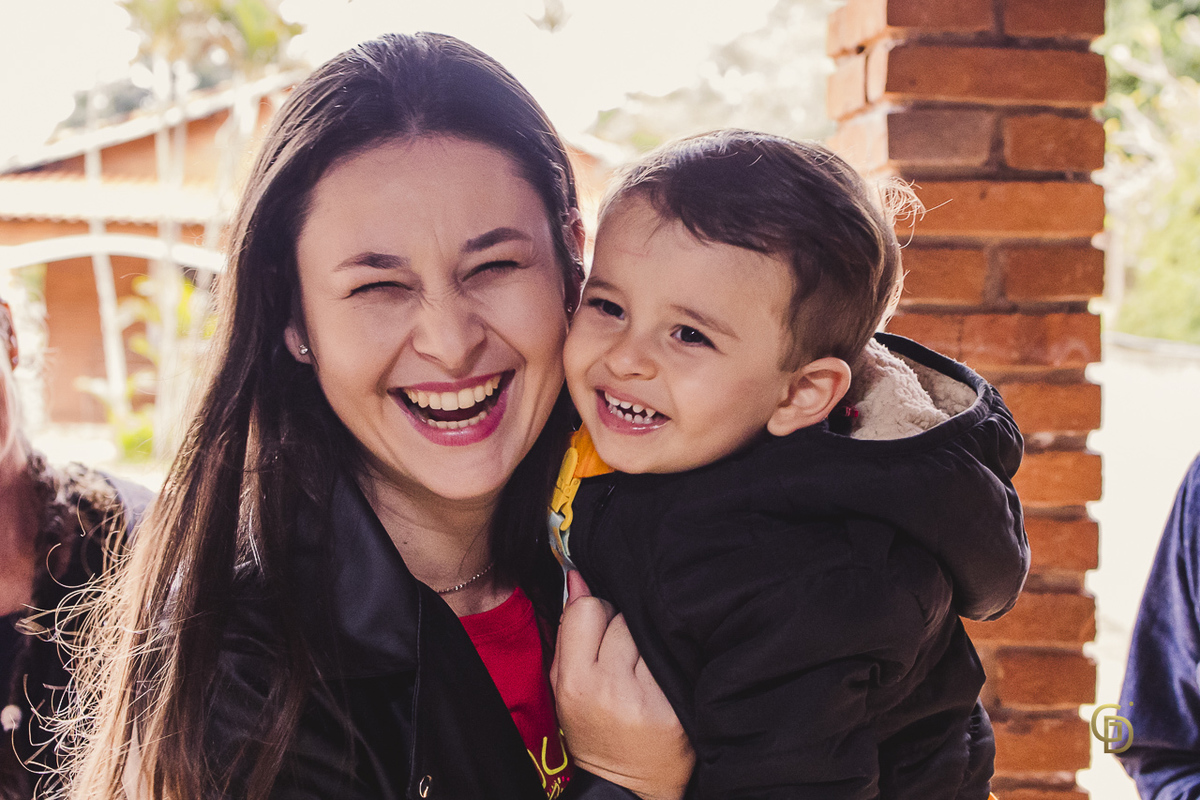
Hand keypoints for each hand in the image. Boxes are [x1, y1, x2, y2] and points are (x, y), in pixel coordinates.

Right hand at [551, 571, 693, 799]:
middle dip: (621, 630)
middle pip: (622, 617)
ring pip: (649, 632)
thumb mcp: (565, 686)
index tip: (599, 630)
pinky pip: (672, 655)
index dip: (594, 613)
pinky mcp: (678, 705)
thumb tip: (577, 576)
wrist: (632, 786)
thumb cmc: (594, 731)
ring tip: (642, 671)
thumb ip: (569, 630)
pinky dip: (667, 660)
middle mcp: (613, 688)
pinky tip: (662, 679)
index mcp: (577, 682)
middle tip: (623, 658)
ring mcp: (649, 697)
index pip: (589, 609)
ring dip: (646, 643)